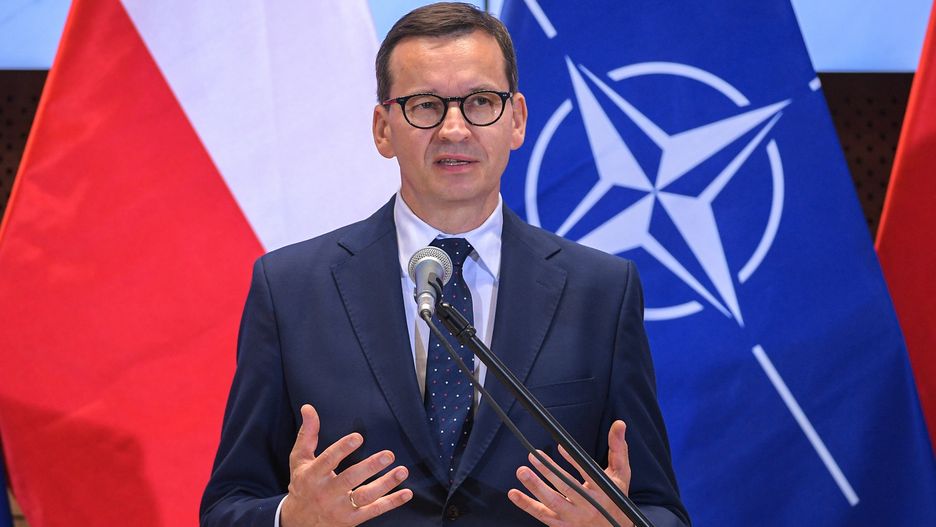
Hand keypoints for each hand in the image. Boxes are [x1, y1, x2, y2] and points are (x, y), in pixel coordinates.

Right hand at [280, 404, 412, 526]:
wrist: (298, 523)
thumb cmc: (302, 485)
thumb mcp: (299, 460)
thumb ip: (307, 434)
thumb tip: (308, 407)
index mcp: (312, 475)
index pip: (327, 460)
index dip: (342, 448)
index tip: (358, 437)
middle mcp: (326, 493)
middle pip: (349, 479)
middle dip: (370, 467)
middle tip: (388, 454)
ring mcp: (340, 508)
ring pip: (365, 496)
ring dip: (386, 484)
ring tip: (402, 471)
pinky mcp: (352, 519)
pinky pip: (374, 511)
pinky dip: (391, 502)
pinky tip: (406, 493)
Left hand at [508, 420, 632, 526]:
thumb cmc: (617, 499)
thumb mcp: (621, 475)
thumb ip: (618, 449)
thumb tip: (619, 423)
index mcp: (603, 491)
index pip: (588, 473)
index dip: (574, 461)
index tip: (560, 446)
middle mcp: (588, 506)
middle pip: (567, 488)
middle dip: (549, 472)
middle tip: (533, 456)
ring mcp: (574, 518)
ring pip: (553, 503)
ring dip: (535, 487)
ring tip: (522, 471)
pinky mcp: (563, 526)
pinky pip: (543, 516)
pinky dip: (528, 505)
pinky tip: (514, 494)